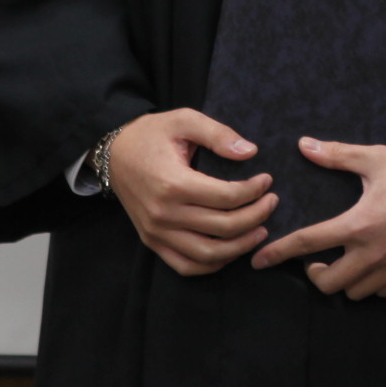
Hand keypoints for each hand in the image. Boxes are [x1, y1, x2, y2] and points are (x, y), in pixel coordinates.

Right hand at [104, 109, 277, 275]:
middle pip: (223, 227)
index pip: (227, 197)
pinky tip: (232, 249)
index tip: (267, 180)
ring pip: (208, 254)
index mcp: (173, 183)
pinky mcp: (152, 242)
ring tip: (261, 230)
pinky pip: (186, 266)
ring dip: (241, 246)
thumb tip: (250, 152)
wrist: (113, 154)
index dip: (255, 191)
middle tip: (272, 202)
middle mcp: (164, 214)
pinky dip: (213, 263)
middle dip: (257, 216)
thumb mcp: (184, 120)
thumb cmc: (151, 134)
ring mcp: (156, 233)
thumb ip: (218, 134)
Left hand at [250, 139, 385, 297]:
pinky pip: (381, 292)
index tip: (259, 261)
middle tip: (314, 260)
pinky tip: (371, 266)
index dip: (278, 253)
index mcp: (359, 225)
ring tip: (344, 262)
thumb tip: (304, 145)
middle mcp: (373, 253)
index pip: (307, 243)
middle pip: (328, 283)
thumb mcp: (376, 158)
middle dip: (314, 274)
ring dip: (343, 281)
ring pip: (354, 292)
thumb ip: (337, 156)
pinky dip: (370, 284)